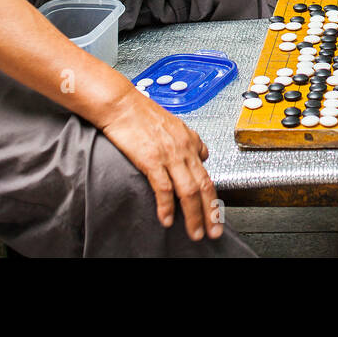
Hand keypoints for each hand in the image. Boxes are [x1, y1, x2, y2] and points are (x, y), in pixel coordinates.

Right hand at [100, 90, 221, 239]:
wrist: (121, 103)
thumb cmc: (143, 112)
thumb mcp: (175, 124)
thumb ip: (190, 141)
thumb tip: (202, 155)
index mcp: (190, 141)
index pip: (208, 175)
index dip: (213, 198)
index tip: (215, 215)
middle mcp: (184, 149)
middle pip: (204, 186)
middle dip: (210, 213)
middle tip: (214, 232)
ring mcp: (169, 155)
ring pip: (188, 191)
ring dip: (193, 216)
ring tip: (195, 233)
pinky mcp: (151, 159)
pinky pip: (163, 188)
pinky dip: (166, 206)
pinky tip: (167, 220)